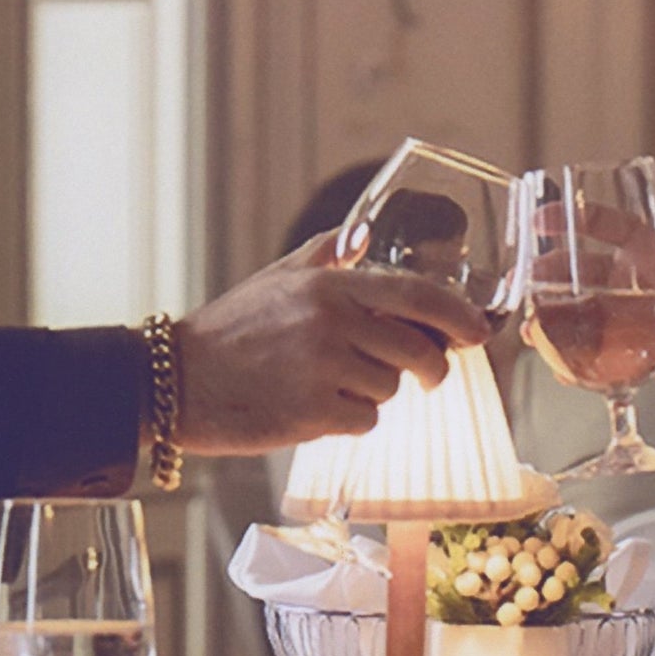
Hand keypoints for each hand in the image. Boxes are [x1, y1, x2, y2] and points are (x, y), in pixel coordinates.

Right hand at [174, 237, 490, 453]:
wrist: (176, 383)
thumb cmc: (230, 331)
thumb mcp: (276, 277)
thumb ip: (326, 254)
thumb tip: (363, 233)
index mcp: (329, 285)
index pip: (416, 295)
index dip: (458, 315)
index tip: (478, 332)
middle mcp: (331, 322)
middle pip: (419, 350)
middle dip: (431, 368)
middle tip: (426, 375)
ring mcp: (324, 369)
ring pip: (391, 389)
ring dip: (375, 394)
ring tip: (332, 385)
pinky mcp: (313, 414)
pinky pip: (366, 422)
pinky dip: (351, 421)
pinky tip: (316, 409)